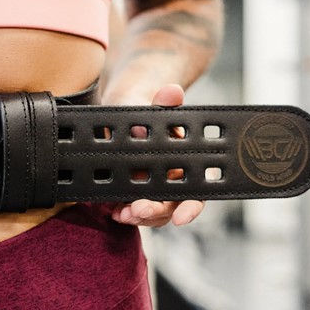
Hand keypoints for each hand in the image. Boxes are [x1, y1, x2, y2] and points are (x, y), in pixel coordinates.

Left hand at [109, 84, 204, 227]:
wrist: (124, 107)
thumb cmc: (145, 106)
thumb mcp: (152, 100)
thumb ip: (164, 100)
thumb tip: (172, 92)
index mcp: (187, 162)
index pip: (197, 191)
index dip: (191, 207)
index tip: (181, 218)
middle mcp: (173, 179)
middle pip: (171, 206)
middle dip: (155, 212)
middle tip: (138, 209)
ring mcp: (153, 187)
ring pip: (152, 213)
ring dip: (138, 216)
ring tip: (122, 213)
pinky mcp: (133, 190)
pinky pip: (132, 210)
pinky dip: (123, 213)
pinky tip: (112, 210)